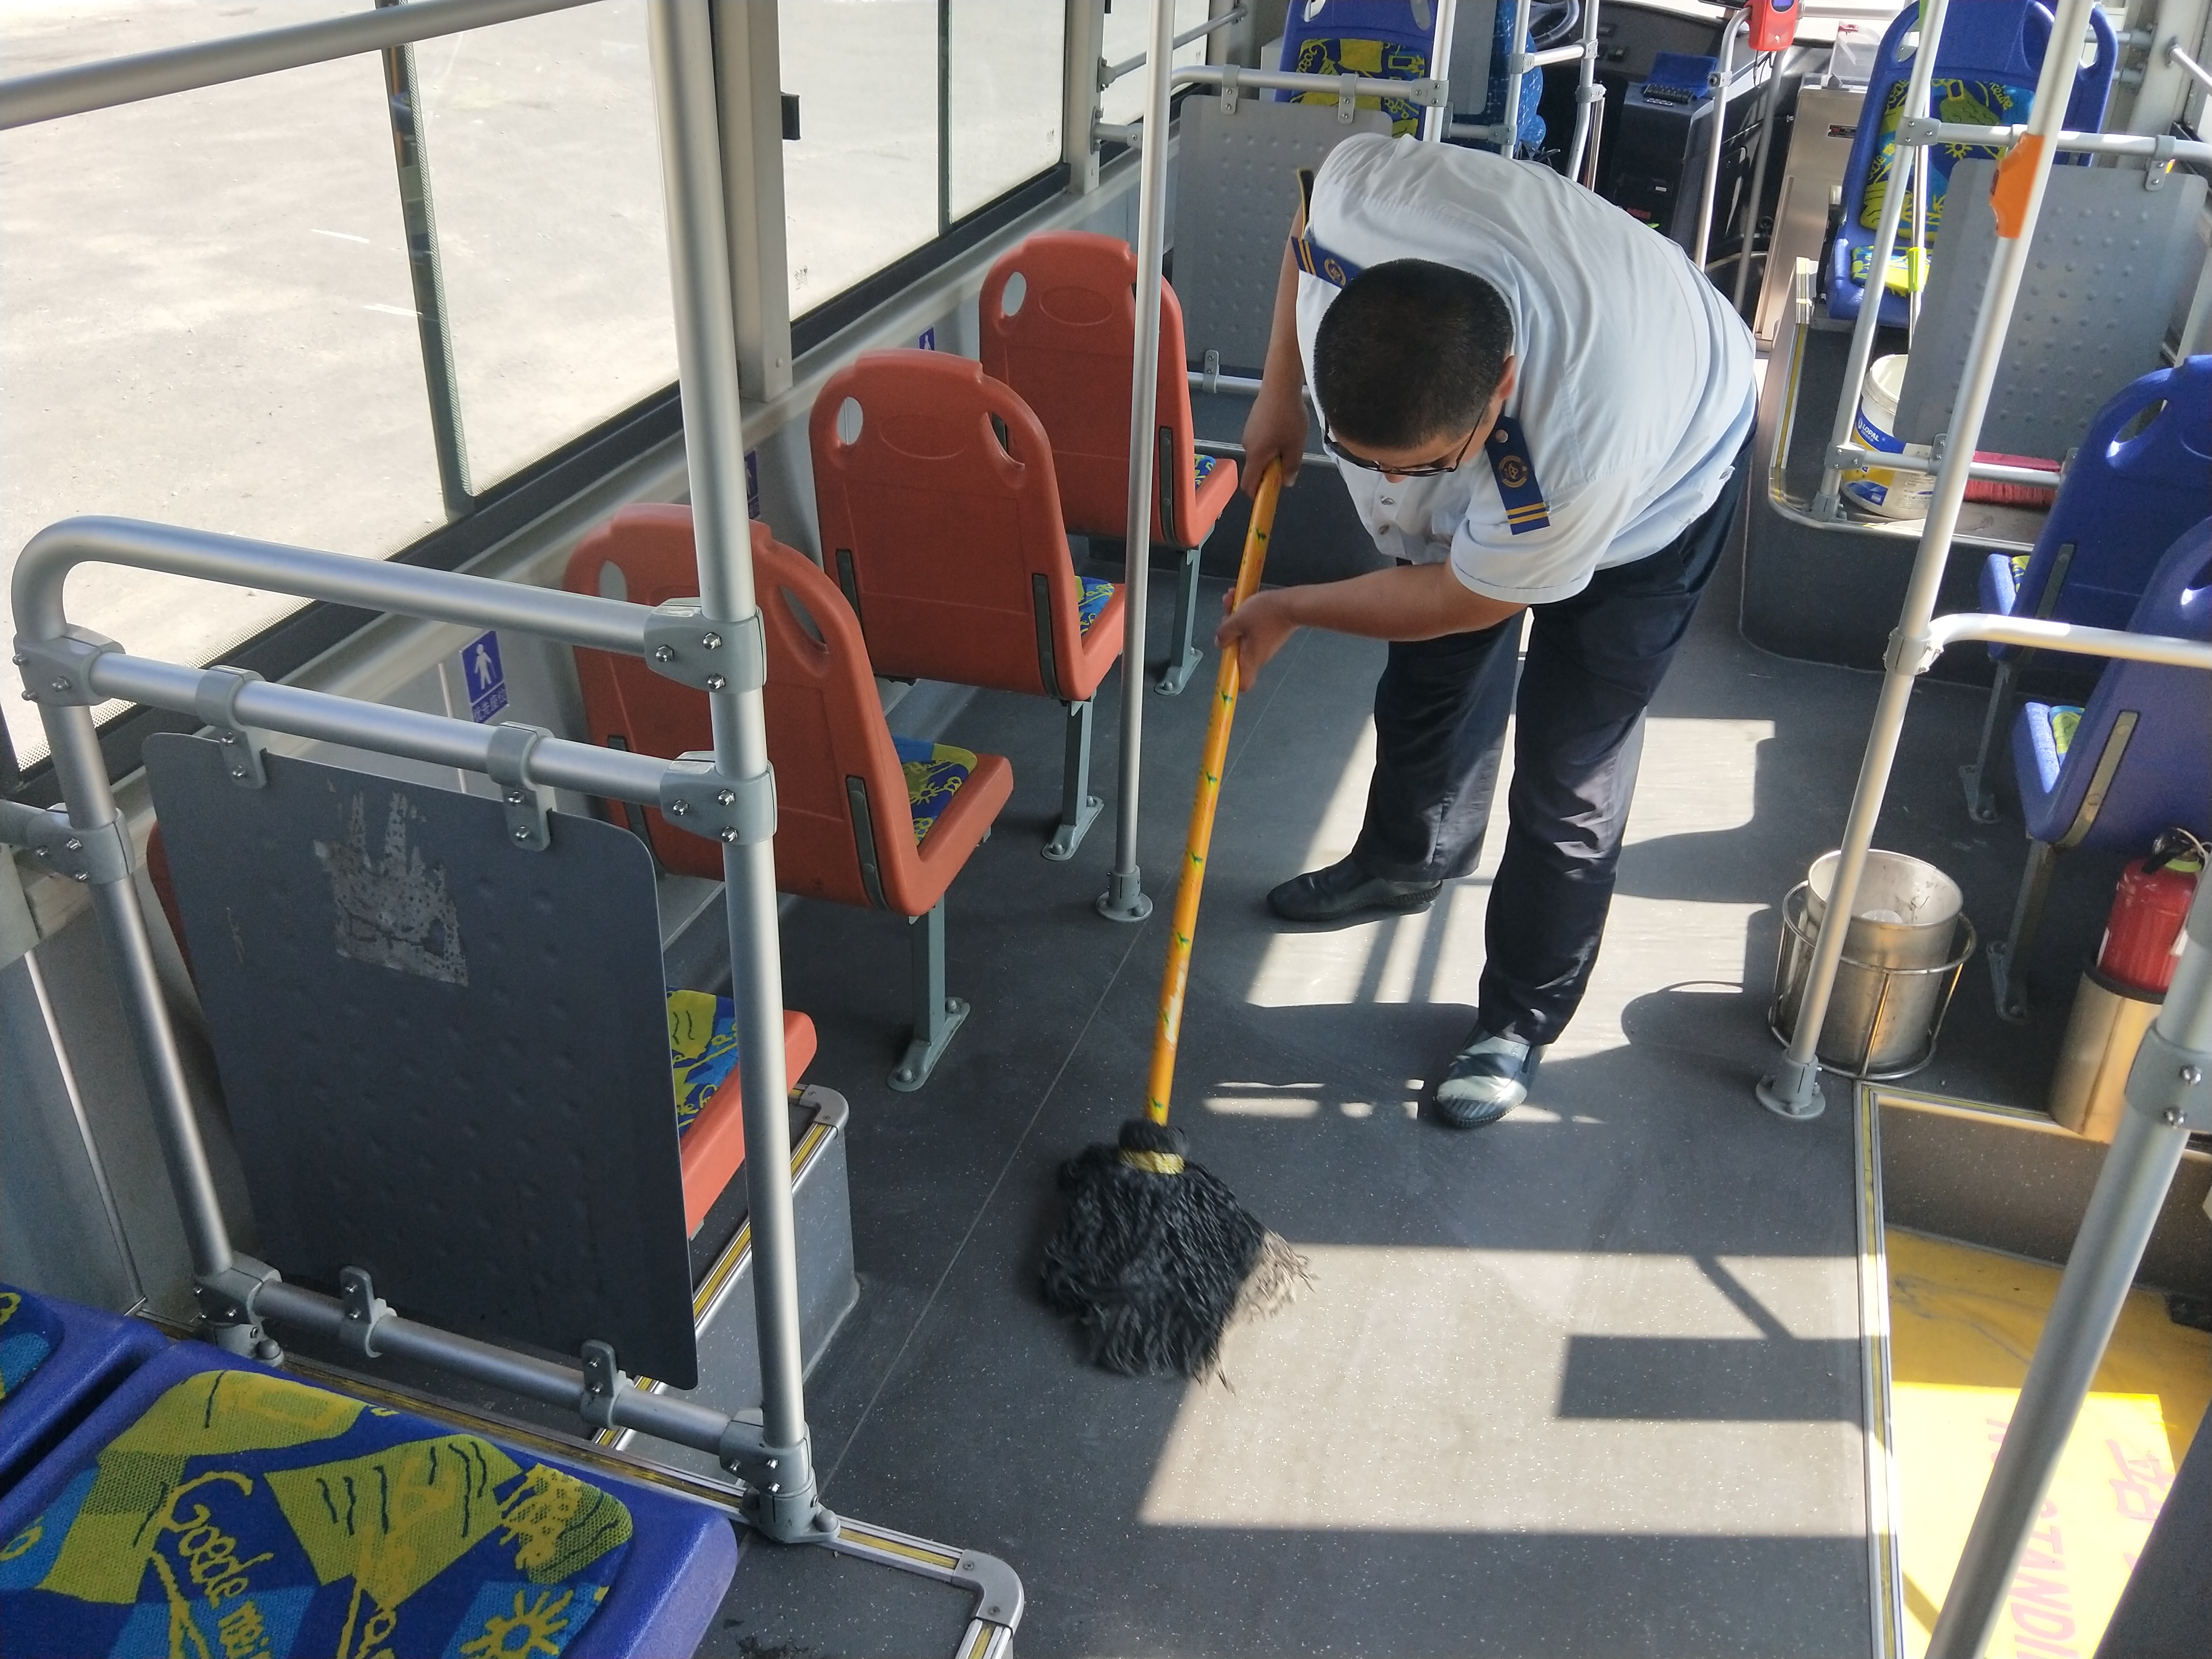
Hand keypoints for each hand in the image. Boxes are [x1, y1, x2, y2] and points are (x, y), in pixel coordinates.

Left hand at [1215, 589, 1296, 690]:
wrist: (1294, 603)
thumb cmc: (1267, 614)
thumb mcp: (1238, 620)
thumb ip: (1225, 633)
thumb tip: (1219, 642)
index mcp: (1251, 659)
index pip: (1243, 684)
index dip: (1232, 678)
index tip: (1224, 663)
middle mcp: (1260, 655)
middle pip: (1238, 652)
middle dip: (1229, 633)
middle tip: (1227, 615)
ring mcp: (1267, 643)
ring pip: (1244, 634)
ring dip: (1236, 618)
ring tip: (1232, 599)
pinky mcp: (1272, 631)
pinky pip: (1254, 626)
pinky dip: (1247, 614)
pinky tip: (1242, 598)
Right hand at [1239, 382, 1305, 499]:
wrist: (1280, 386)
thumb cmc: (1288, 419)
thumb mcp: (1295, 446)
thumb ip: (1291, 467)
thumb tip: (1286, 483)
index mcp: (1255, 456)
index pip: (1248, 484)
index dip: (1256, 494)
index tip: (1269, 495)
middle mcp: (1247, 446)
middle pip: (1256, 468)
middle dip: (1270, 471)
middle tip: (1290, 460)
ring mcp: (1248, 432)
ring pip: (1260, 453)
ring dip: (1272, 454)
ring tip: (1290, 440)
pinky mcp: (1252, 422)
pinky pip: (1260, 440)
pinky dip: (1271, 442)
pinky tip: (1284, 428)